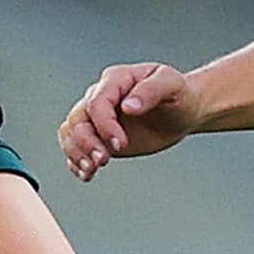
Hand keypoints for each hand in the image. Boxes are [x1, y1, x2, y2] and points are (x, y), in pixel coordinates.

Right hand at [59, 62, 197, 180]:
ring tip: (91, 169)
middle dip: (86, 143)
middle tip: (103, 160)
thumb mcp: (172, 84)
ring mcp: (98, 118)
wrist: (182, 112)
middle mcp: (101, 97)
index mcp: (116, 80)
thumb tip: (128, 106)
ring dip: (76, 153)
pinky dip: (76, 162)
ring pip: (71, 133)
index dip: (105, 125)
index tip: (121, 144)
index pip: (97, 103)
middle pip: (77, 119)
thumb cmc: (179, 94)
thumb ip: (151, 90)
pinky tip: (87, 174)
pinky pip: (76, 147)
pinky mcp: (100, 137)